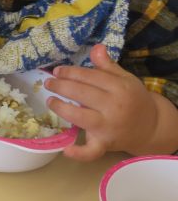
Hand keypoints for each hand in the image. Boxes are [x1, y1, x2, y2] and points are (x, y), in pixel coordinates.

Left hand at [44, 44, 158, 160]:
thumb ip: (107, 66)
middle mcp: (114, 107)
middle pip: (82, 94)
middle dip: (62, 86)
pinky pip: (91, 151)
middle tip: (49, 82)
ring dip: (61, 108)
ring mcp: (108, 127)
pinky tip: (65, 149)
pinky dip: (78, 153)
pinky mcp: (105, 144)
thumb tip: (96, 47)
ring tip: (51, 101)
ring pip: (80, 117)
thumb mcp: (124, 79)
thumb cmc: (132, 100)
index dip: (71, 72)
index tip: (58, 70)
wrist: (150, 127)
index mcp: (120, 88)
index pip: (90, 77)